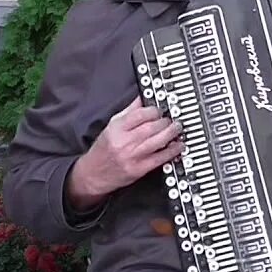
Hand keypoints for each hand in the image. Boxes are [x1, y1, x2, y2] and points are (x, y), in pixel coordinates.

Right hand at [67, 97, 182, 206]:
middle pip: (151, 127)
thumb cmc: (103, 149)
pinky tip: (178, 146)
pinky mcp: (139, 169)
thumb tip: (142, 97)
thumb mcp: (112, 126)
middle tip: (172, 119)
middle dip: (165, 121)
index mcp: (117, 128)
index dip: (154, 110)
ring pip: (157, 141)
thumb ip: (129, 111)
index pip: (140, 114)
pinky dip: (172, 151)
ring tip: (177, 129)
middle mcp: (124, 142)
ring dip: (171, 133)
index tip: (161, 109)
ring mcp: (132, 156)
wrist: (93, 174)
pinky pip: (160, 158)